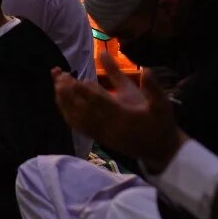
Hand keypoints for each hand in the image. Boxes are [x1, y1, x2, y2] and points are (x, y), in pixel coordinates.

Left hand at [53, 51, 185, 171]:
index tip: (70, 77)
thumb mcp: (161, 103)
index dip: (83, 90)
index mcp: (124, 116)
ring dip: (64, 101)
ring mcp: (102, 134)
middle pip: (82, 108)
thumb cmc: (161, 124)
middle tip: (58, 74)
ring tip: (56, 83)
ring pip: (77, 118)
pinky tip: (62, 102)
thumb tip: (146, 68)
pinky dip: (68, 113)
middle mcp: (109, 126)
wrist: (160, 150)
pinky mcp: (99, 138)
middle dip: (68, 91)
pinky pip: (79, 127)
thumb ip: (152, 86)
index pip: (99, 102)